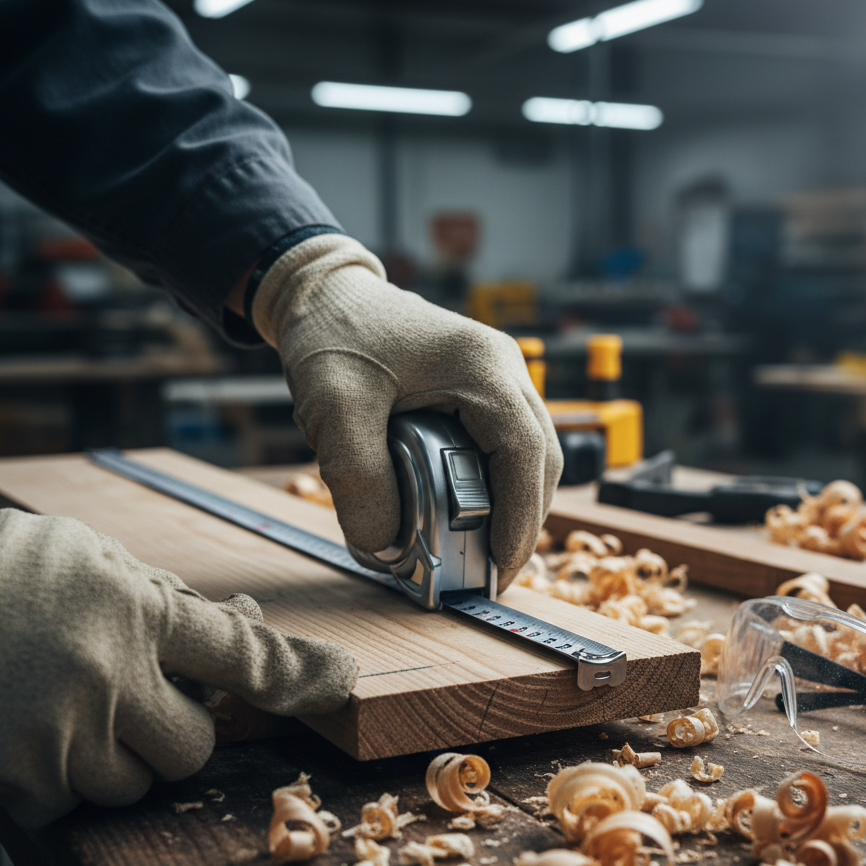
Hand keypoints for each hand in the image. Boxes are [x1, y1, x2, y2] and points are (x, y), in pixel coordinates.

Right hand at [0, 480, 356, 826]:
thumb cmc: (5, 566)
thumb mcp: (101, 560)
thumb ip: (171, 604)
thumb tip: (239, 628)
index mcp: (137, 614)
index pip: (241, 657)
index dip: (299, 673)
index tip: (337, 682)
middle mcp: (106, 681)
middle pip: (195, 746)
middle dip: (180, 726)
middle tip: (141, 695)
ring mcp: (57, 739)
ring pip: (136, 784)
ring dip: (122, 755)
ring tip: (73, 704)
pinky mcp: (12, 783)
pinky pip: (71, 804)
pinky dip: (63, 776)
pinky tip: (30, 726)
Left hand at [251, 235, 561, 591]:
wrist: (323, 292)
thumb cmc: (330, 337)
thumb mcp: (333, 411)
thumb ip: (359, 483)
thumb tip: (387, 549)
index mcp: (482, 366)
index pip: (526, 455)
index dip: (520, 520)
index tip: (499, 570)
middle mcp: (504, 367)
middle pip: (542, 459)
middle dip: (522, 522)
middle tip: (492, 574)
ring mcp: (498, 373)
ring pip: (530, 453)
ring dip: (513, 505)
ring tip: (483, 552)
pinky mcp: (482, 385)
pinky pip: (505, 443)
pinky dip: (495, 482)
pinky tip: (469, 511)